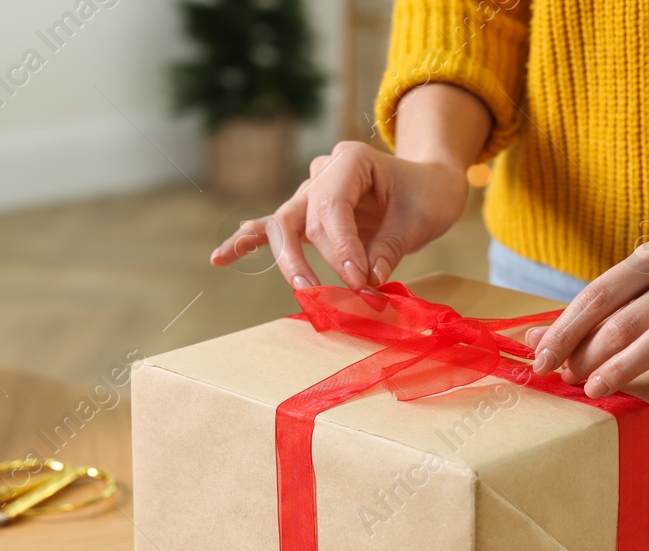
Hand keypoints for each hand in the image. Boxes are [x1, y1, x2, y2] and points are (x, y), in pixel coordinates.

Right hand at [210, 141, 468, 289]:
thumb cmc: (426, 194)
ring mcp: (310, 193)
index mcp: (350, 160)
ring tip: (294, 284)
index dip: (341, 246)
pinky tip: (221, 258)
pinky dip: (248, 243)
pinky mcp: (307, 215)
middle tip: (327, 292)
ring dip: (287, 260)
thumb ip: (390, 247)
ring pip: (284, 225)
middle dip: (313, 258)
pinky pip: (273, 229)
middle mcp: (323, 173)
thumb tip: (367, 281)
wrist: (428, 184)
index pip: (332, 205)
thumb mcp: (419, 218)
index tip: (360, 280)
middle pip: (301, 217)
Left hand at [527, 181, 648, 409]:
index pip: (599, 294)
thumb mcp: (644, 285)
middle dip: (589, 353)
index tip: (541, 360)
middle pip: (626, 319)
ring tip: (595, 390)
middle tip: (570, 380)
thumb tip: (531, 340)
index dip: (566, 329)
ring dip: (623, 367)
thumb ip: (595, 310)